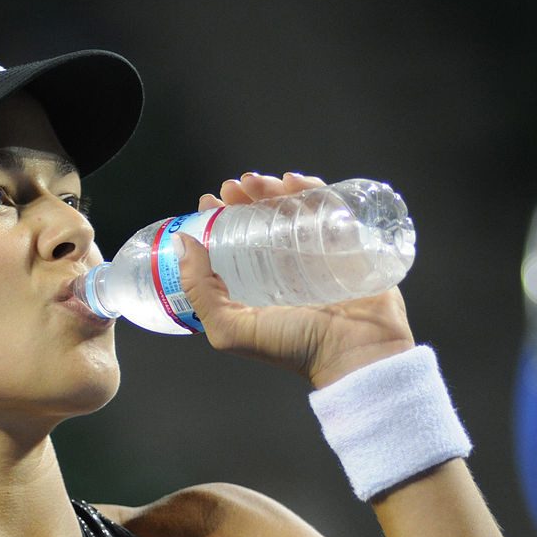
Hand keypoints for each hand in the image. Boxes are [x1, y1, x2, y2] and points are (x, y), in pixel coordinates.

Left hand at [178, 171, 414, 387]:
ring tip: (254, 182)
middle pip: (263, 219)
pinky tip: (294, 181)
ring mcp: (318, 252)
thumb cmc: (293, 347)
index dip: (220, 219)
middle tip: (231, 189)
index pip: (235, 242)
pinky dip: (312, 188)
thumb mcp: (231, 328)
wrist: (355, 355)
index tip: (208, 203)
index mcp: (258, 284)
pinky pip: (330, 207)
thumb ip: (200, 291)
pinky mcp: (349, 241)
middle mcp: (286, 265)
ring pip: (293, 208)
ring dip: (271, 188)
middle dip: (244, 198)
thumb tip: (181, 243)